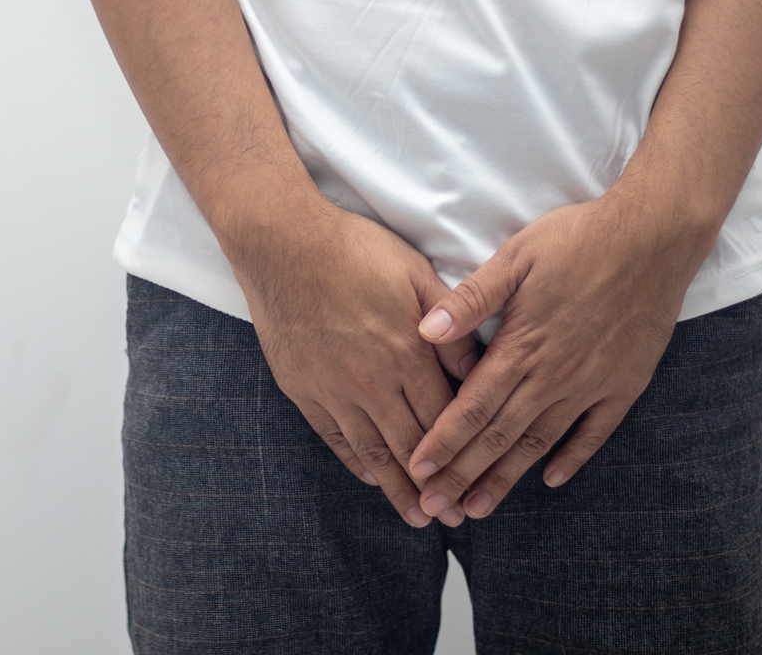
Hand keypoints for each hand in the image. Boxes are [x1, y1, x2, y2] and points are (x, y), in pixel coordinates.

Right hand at [228, 202, 477, 526]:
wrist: (282, 244)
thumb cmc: (353, 250)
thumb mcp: (416, 275)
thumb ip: (451, 325)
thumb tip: (479, 368)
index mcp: (407, 353)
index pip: (444, 417)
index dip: (463, 453)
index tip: (478, 481)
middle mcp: (373, 381)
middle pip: (411, 445)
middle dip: (436, 485)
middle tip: (452, 517)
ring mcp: (334, 388)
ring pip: (373, 451)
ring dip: (397, 488)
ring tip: (415, 516)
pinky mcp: (302, 387)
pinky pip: (333, 436)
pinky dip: (354, 461)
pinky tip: (369, 476)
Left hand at [409, 192, 714, 523]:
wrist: (655, 237)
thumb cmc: (578, 239)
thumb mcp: (515, 258)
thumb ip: (470, 300)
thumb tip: (425, 330)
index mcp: (522, 346)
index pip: (471, 406)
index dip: (442, 442)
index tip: (417, 470)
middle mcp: (554, 375)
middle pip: (499, 435)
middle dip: (462, 474)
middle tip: (435, 507)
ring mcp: (591, 384)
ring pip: (539, 442)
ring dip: (506, 477)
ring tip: (478, 507)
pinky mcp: (624, 384)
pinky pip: (594, 432)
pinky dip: (571, 458)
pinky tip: (550, 479)